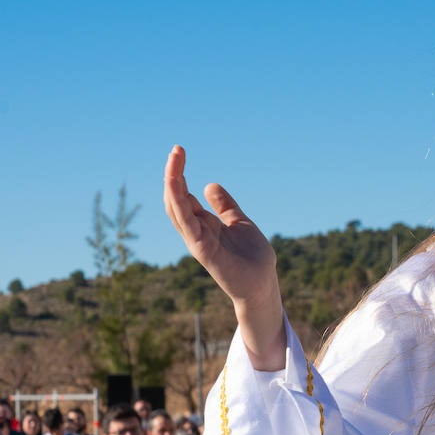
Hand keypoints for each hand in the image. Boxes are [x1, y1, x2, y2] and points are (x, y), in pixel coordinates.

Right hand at [164, 145, 287, 369]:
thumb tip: (210, 185)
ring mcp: (196, 239)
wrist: (262, 285)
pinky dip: (179, 203)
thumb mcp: (239, 223)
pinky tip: (176, 184)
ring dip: (172, 183)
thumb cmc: (252, 258)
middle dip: (173, 173)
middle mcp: (196, 230)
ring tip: (174, 160)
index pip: (184, 196)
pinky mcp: (202, 249)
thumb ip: (225, 206)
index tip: (179, 152)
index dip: (179, 175)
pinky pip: (186, 223)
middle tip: (177, 149)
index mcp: (204, 224)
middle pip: (176, 198)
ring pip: (176, 207)